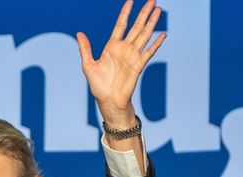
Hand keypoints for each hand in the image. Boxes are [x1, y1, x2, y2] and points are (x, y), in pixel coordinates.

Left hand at [76, 0, 165, 125]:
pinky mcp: (139, 65)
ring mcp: (133, 55)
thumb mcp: (88, 65)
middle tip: (152, 0)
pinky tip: (163, 34)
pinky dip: (156, 43)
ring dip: (152, 22)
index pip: (121, 24)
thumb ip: (85, 48)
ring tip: (158, 10)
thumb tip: (79, 33)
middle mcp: (124, 48)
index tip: (130, 1)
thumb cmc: (98, 85)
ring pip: (145, 34)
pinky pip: (150, 51)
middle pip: (136, 26)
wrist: (109, 100)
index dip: (126, 13)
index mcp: (112, 46)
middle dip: (144, 13)